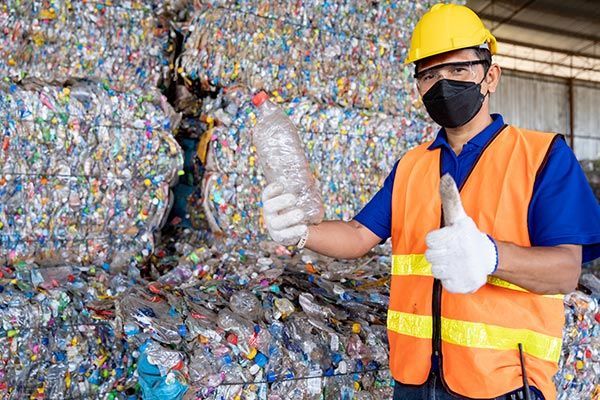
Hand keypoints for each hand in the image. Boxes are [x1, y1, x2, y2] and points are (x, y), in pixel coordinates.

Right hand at [262, 182, 307, 245]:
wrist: (298, 227)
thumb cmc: (296, 207)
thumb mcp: (298, 197)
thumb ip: (303, 189)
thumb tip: (315, 181)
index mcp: (271, 201)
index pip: (267, 194)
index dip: (271, 190)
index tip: (281, 185)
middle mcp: (269, 214)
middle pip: (269, 207)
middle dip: (280, 202)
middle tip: (293, 198)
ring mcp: (273, 226)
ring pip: (276, 223)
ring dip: (288, 218)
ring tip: (301, 214)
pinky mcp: (280, 237)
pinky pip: (285, 235)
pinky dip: (295, 231)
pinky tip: (304, 228)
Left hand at [424, 174, 497, 293]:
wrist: (488, 257)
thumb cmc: (467, 236)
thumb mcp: (458, 216)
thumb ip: (449, 198)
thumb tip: (445, 176)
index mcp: (453, 236)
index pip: (429, 240)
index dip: (436, 240)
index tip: (447, 238)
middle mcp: (456, 253)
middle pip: (429, 256)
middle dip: (438, 253)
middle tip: (450, 250)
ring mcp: (460, 270)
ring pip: (435, 270)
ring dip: (443, 266)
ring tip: (454, 261)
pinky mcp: (462, 285)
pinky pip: (445, 284)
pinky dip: (450, 279)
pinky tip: (458, 272)